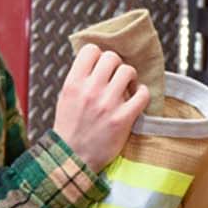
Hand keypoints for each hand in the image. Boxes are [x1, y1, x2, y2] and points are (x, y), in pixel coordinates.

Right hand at [53, 44, 149, 171]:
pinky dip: (142, 93)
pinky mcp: (122, 118)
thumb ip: (79, 79)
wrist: (73, 158)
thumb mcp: (65, 98)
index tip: (102, 65)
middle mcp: (90, 90)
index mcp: (73, 83)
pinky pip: (142, 94)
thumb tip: (95, 62)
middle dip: (116, 65)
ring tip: (127, 87)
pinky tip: (136, 99)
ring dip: (130, 77)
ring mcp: (107, 104)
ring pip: (128, 71)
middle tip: (117, 76)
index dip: (99, 55)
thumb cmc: (70, 128)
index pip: (91, 50)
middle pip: (111, 57)